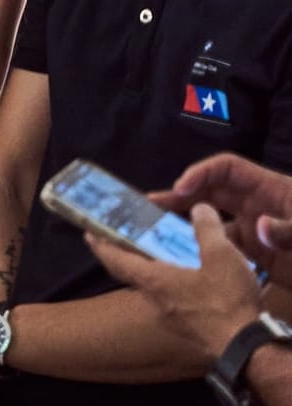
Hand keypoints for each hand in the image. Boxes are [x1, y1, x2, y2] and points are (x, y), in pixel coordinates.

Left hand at [87, 205, 260, 364]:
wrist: (246, 347)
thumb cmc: (227, 301)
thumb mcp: (221, 256)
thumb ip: (207, 229)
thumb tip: (199, 209)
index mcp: (153, 280)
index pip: (116, 260)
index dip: (101, 245)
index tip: (89, 234)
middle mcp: (155, 298)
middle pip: (131, 273)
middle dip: (124, 256)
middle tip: (124, 239)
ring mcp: (171, 316)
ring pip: (154, 288)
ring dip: (154, 271)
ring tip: (164, 254)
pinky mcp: (190, 327)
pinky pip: (174, 300)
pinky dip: (175, 286)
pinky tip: (193, 280)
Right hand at [159, 153, 291, 282]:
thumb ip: (289, 230)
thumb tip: (258, 227)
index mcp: (273, 189)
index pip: (229, 168)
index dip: (202, 172)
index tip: (181, 188)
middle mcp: (259, 205)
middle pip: (213, 191)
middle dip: (182, 195)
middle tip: (150, 204)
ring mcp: (258, 231)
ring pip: (213, 219)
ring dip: (186, 222)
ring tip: (155, 229)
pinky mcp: (259, 256)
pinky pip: (223, 247)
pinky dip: (203, 250)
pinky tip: (183, 259)